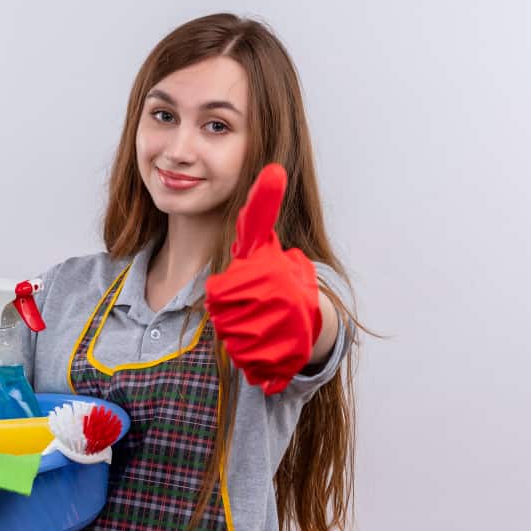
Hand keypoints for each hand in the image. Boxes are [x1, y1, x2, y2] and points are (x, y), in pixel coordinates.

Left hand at [205, 163, 322, 394]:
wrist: (309, 320)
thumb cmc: (276, 277)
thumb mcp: (263, 242)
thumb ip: (259, 211)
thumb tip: (273, 168)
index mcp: (264, 278)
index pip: (221, 291)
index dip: (228, 292)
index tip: (241, 289)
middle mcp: (271, 307)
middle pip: (221, 317)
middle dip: (229, 312)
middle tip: (247, 305)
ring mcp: (275, 336)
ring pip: (231, 340)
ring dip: (239, 333)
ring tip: (258, 322)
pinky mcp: (277, 362)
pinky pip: (246, 363)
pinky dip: (251, 357)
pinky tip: (264, 343)